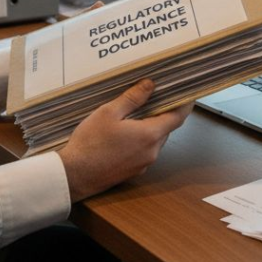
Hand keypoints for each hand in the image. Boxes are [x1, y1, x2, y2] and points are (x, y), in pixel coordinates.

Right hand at [57, 79, 191, 201]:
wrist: (74, 176)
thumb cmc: (90, 143)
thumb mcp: (109, 112)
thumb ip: (132, 98)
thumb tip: (150, 84)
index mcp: (150, 135)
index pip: (178, 117)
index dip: (185, 104)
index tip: (187, 93)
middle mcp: (152, 152)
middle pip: (166, 128)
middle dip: (164, 112)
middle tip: (155, 96)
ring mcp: (144, 164)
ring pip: (155, 140)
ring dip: (151, 126)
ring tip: (137, 112)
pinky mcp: (134, 171)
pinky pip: (145, 151)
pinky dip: (142, 139)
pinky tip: (126, 132)